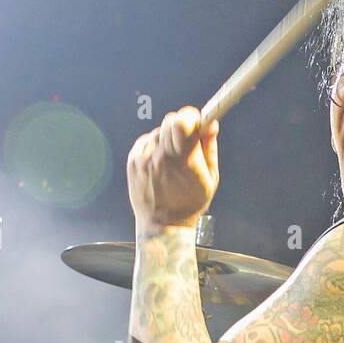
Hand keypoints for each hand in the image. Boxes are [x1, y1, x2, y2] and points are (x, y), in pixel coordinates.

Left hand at [127, 106, 218, 231]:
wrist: (161, 225)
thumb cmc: (189, 205)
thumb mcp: (210, 179)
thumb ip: (210, 148)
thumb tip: (211, 124)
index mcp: (183, 162)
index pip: (183, 122)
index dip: (192, 117)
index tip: (197, 122)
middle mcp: (160, 158)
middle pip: (171, 121)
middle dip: (182, 127)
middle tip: (186, 142)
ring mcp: (143, 159)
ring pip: (159, 131)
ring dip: (168, 139)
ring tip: (172, 160)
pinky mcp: (132, 161)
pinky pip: (146, 140)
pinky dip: (154, 146)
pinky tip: (159, 162)